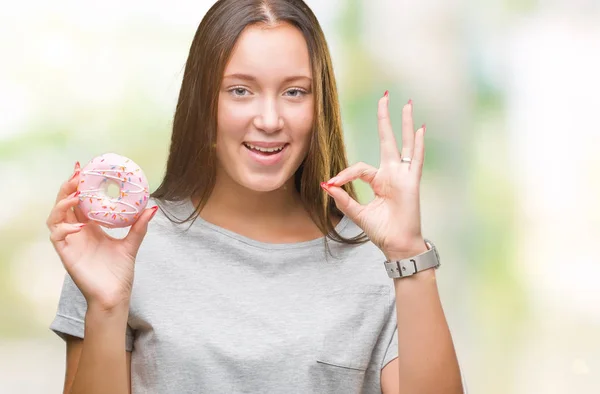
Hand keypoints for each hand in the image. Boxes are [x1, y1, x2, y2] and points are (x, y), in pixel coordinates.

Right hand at [47, 162, 157, 310]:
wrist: (114, 296)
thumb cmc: (119, 272)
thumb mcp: (131, 244)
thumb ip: (139, 226)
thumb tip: (153, 208)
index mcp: (90, 226)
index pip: (79, 200)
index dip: (79, 184)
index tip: (84, 168)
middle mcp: (77, 231)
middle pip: (64, 203)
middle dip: (68, 187)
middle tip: (78, 174)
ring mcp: (70, 242)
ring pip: (54, 216)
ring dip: (63, 203)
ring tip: (76, 195)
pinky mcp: (66, 254)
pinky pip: (56, 236)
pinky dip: (64, 227)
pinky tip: (80, 225)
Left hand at [321, 92, 426, 258]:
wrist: (396, 244)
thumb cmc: (381, 230)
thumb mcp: (357, 213)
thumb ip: (343, 199)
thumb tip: (325, 184)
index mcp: (379, 180)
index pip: (359, 167)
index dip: (345, 174)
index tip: (332, 183)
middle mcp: (392, 174)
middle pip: (387, 140)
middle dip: (385, 119)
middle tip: (384, 97)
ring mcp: (403, 176)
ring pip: (404, 144)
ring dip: (404, 124)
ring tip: (405, 103)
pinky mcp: (411, 182)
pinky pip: (416, 159)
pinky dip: (418, 144)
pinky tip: (419, 127)